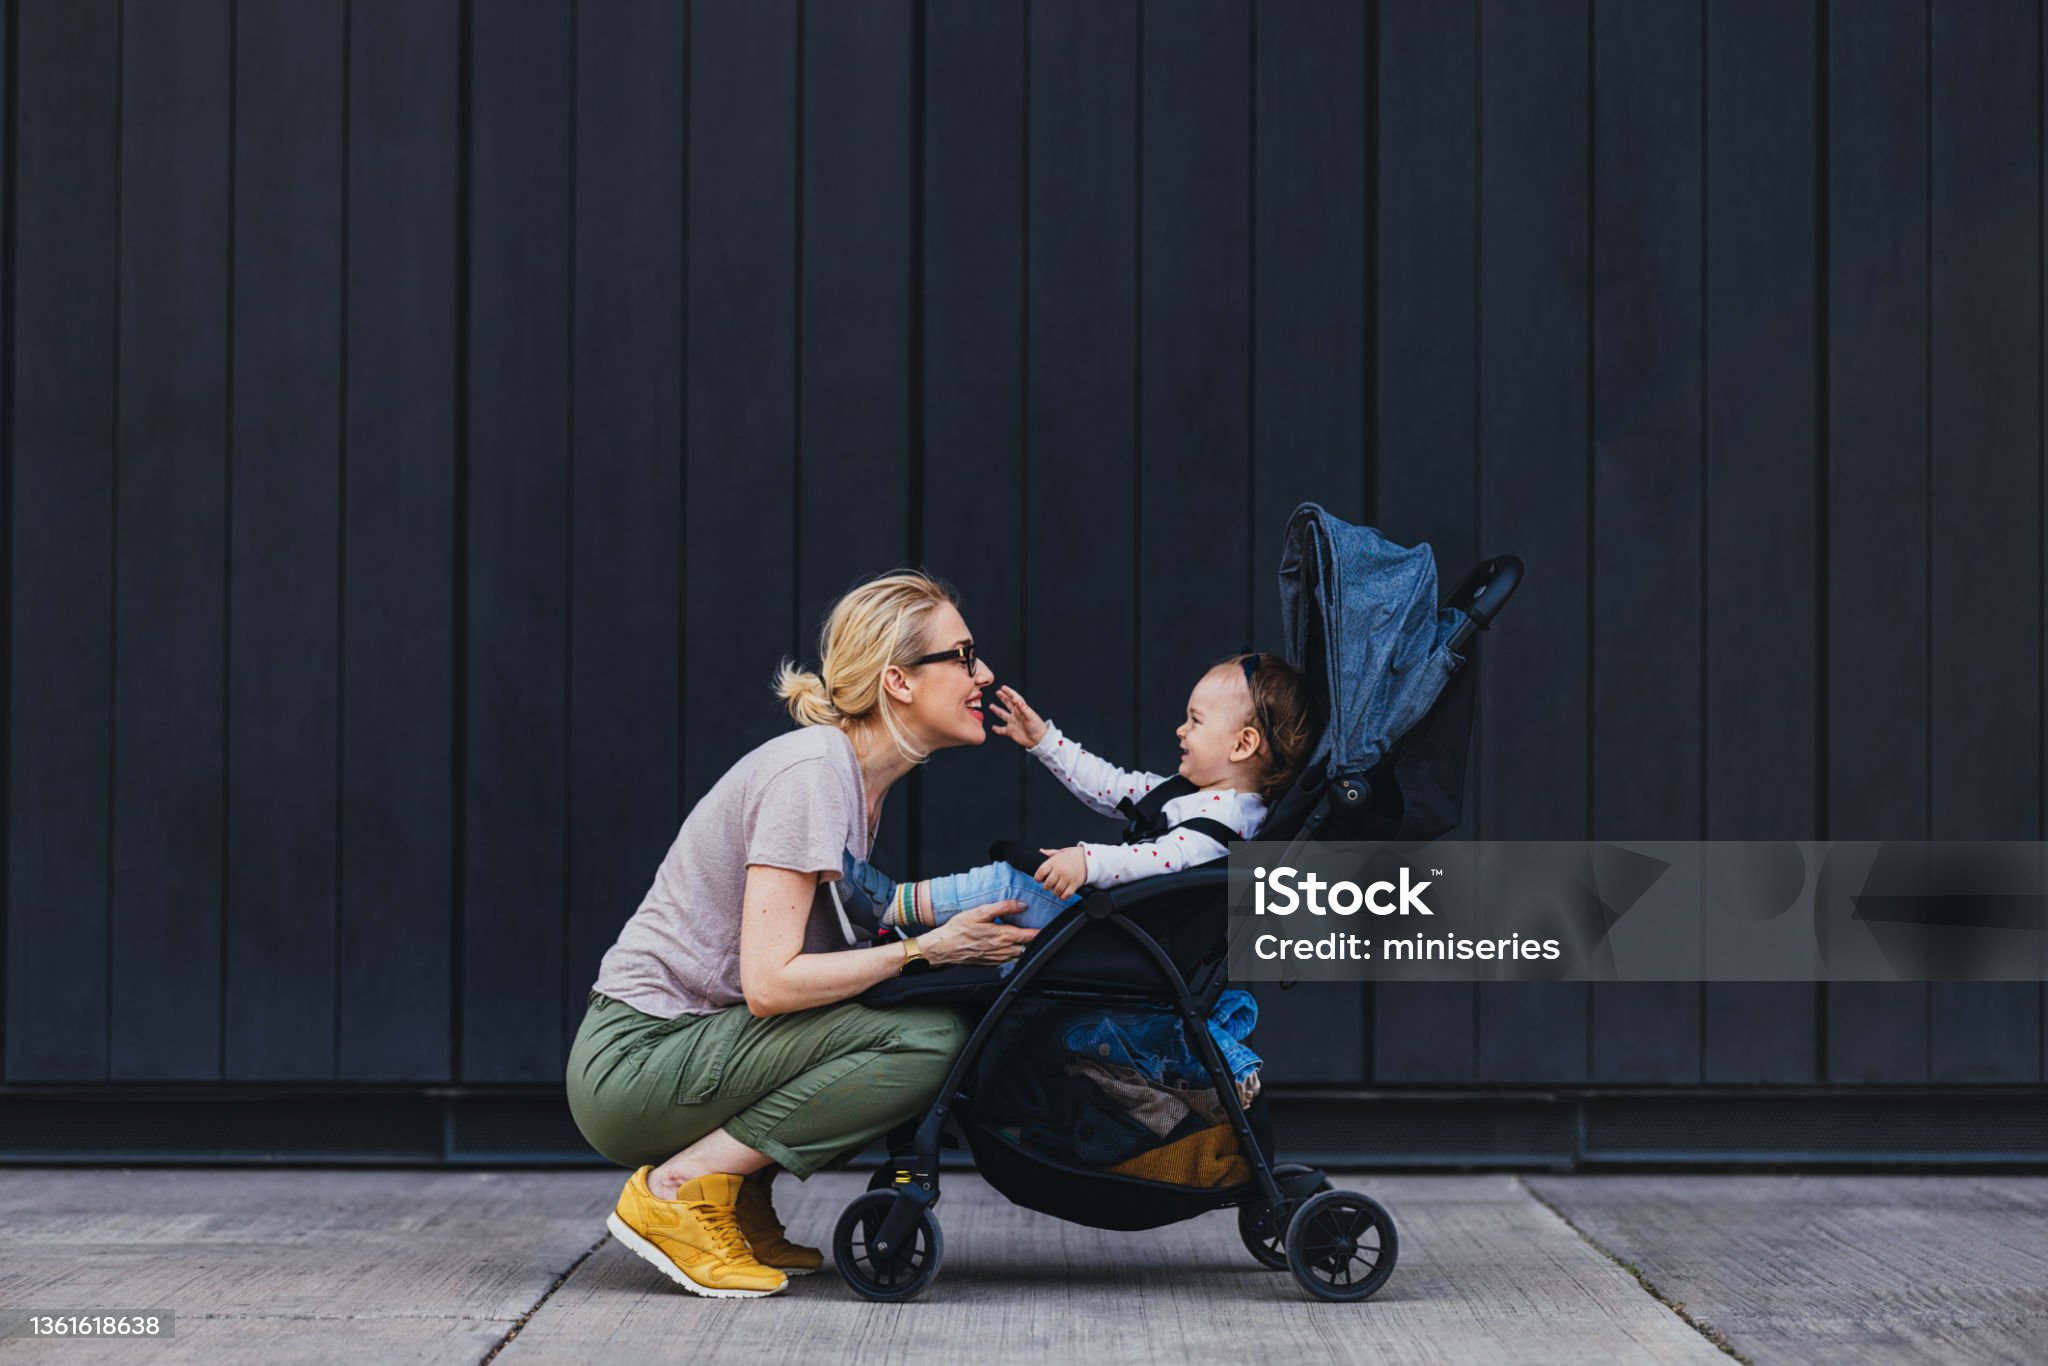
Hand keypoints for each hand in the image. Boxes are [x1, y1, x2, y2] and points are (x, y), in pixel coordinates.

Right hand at [918, 901, 1036, 966]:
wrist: (943, 948)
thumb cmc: (959, 929)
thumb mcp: (980, 912)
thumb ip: (1002, 907)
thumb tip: (1021, 904)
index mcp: (1003, 936)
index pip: (1030, 935)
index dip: (1041, 931)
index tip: (1050, 926)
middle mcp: (1003, 950)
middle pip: (1028, 947)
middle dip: (1036, 941)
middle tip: (1044, 933)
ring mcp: (997, 959)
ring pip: (1020, 956)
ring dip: (1027, 949)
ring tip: (1031, 941)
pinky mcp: (991, 964)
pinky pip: (1010, 962)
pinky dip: (1016, 957)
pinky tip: (1015, 951)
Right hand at [988, 685, 1047, 748]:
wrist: (1038, 740)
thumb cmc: (1037, 728)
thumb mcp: (1031, 717)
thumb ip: (1024, 709)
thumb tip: (1018, 701)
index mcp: (1021, 710)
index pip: (1014, 698)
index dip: (1009, 692)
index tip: (1003, 687)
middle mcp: (1016, 715)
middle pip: (1008, 704)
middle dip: (1003, 698)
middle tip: (998, 692)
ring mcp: (1013, 723)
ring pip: (1003, 715)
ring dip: (997, 710)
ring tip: (991, 706)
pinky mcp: (1011, 731)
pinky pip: (1002, 730)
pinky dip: (997, 729)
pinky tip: (993, 727)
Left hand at [1034, 846, 1088, 898]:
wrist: (1089, 857)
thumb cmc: (1073, 855)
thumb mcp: (1061, 852)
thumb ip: (1050, 853)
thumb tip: (1041, 851)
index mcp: (1055, 861)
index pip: (1041, 872)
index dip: (1037, 878)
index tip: (1039, 880)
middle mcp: (1060, 870)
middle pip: (1048, 884)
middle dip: (1046, 886)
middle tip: (1048, 885)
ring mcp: (1068, 877)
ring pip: (1056, 890)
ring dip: (1055, 892)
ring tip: (1056, 889)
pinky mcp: (1075, 884)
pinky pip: (1066, 894)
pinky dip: (1062, 896)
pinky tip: (1062, 894)